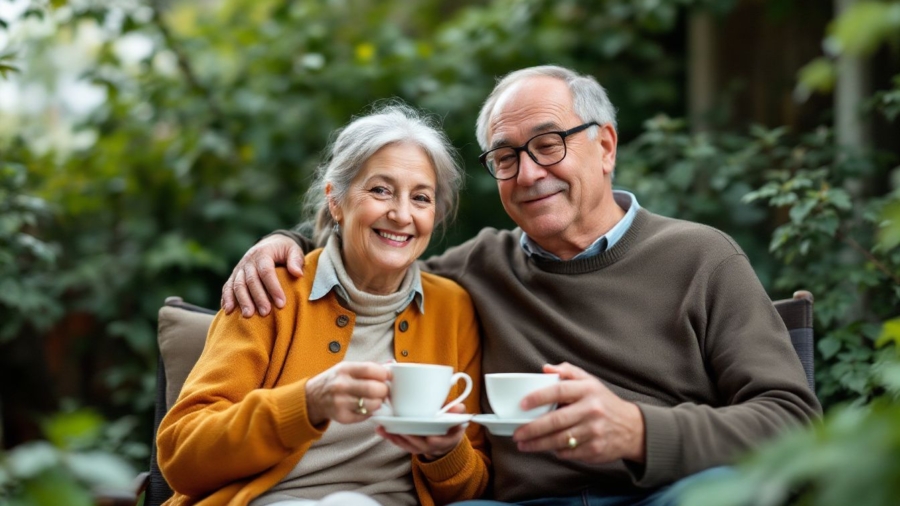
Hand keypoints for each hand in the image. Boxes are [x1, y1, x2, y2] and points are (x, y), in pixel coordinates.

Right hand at [221, 234, 305, 316]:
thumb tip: (298, 273)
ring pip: (238, 285)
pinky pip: (227, 287)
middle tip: (265, 313)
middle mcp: (248, 261)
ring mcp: (239, 268)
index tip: (281, 303)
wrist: (269, 243)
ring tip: (248, 315)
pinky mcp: (234, 275)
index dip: (273, 287)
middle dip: (258, 298)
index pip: (266, 271)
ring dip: (242, 301)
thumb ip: (296, 260)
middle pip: (251, 280)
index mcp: (263, 254)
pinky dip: (227, 298)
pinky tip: (228, 311)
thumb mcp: (293, 249)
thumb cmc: (284, 250)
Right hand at [305, 362, 389, 425]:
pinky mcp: (342, 417)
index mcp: (345, 369)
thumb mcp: (347, 368)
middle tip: (383, 390)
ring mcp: (341, 403)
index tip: (388, 376)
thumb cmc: (335, 381)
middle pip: (374, 389)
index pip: (371, 369)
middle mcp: (341, 385)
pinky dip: (370, 412)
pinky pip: (365, 416)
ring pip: (372, 404)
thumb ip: (369, 367)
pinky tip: (365, 406)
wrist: (313, 397)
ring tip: (376, 399)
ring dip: (379, 402)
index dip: (384, 373)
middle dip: (384, 390)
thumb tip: (392, 363)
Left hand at [375, 403, 467, 460]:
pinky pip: (399, 443)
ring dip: (395, 435)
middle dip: (408, 436)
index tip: (430, 437)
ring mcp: (419, 447)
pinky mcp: (410, 446)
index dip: (435, 440)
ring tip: (384, 425)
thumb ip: (457, 412)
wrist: (445, 440)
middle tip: (399, 426)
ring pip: (406, 443)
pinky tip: (381, 429)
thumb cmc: (450, 426)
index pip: (440, 442)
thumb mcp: (457, 420)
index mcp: (446, 440)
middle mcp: (431, 446)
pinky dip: (390, 437)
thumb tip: (459, 407)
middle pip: (418, 443)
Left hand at [512, 362, 645, 463]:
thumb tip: (545, 369)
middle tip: (517, 433)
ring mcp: (594, 431)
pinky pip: (569, 453)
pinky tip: (547, 449)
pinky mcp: (596, 449)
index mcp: (588, 390)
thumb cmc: (604, 402)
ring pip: (560, 440)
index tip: (522, 404)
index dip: (538, 397)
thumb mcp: (590, 382)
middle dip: (532, 428)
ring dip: (538, 444)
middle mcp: (592, 410)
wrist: (632, 428)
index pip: (558, 391)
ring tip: (523, 444)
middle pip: (556, 421)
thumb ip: (568, 372)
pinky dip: (556, 452)